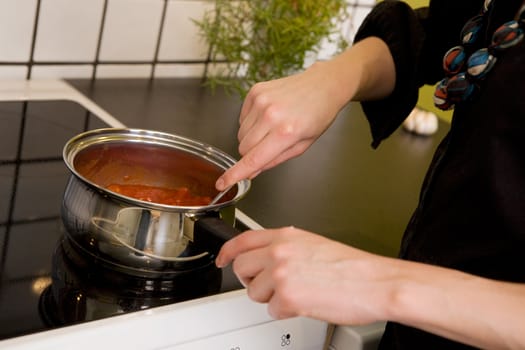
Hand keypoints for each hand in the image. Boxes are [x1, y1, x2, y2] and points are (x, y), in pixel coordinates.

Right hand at [215, 63, 346, 190]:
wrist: (322, 85)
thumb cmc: (318, 116)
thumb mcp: (302, 146)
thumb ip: (274, 160)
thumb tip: (251, 171)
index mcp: (285, 133)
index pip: (253, 159)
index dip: (235, 174)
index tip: (222, 183)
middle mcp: (270, 116)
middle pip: (243, 147)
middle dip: (252, 153)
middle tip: (270, 145)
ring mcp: (261, 101)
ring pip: (240, 134)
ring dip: (252, 137)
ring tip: (272, 127)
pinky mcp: (255, 91)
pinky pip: (242, 118)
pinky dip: (251, 122)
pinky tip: (268, 116)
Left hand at [216, 226, 391, 323]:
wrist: (374, 283)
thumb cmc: (351, 267)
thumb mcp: (313, 244)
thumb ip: (286, 246)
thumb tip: (268, 255)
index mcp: (286, 236)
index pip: (242, 240)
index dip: (227, 252)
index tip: (221, 260)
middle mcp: (279, 252)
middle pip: (241, 268)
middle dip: (251, 280)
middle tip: (268, 285)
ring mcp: (281, 274)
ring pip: (254, 292)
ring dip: (271, 298)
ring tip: (297, 293)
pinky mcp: (287, 297)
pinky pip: (272, 311)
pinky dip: (286, 312)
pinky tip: (306, 303)